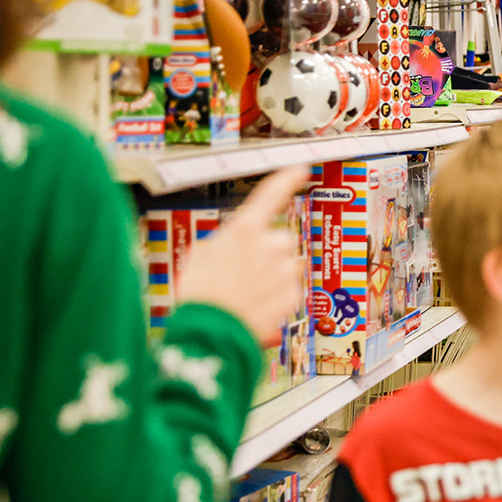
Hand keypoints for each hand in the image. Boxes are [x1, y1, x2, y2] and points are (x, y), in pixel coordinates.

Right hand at [178, 166, 309, 344]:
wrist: (212, 332)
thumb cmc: (200, 294)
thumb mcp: (201, 254)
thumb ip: (226, 240)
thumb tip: (235, 241)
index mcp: (244, 230)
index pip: (270, 195)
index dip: (286, 179)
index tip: (300, 169)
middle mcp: (271, 245)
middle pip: (278, 239)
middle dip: (266, 252)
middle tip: (241, 272)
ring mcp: (285, 269)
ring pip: (285, 265)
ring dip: (271, 275)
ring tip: (246, 292)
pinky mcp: (294, 293)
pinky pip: (288, 288)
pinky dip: (276, 295)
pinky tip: (256, 304)